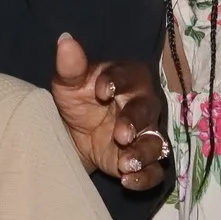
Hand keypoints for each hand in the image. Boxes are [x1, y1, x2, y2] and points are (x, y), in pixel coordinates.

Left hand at [49, 34, 169, 189]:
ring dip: (142, 153)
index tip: (102, 91)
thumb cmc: (77, 99)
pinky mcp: (142, 160)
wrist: (74, 132)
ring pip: (155, 143)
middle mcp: (143, 105)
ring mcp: (145, 134)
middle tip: (120, 133)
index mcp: (128, 78)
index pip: (130, 76)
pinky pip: (154, 171)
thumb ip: (70, 65)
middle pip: (147, 110)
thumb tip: (65, 40)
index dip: (118, 82)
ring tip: (125, 162)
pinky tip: (127, 179)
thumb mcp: (68, 82)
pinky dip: (144, 177)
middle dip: (135, 121)